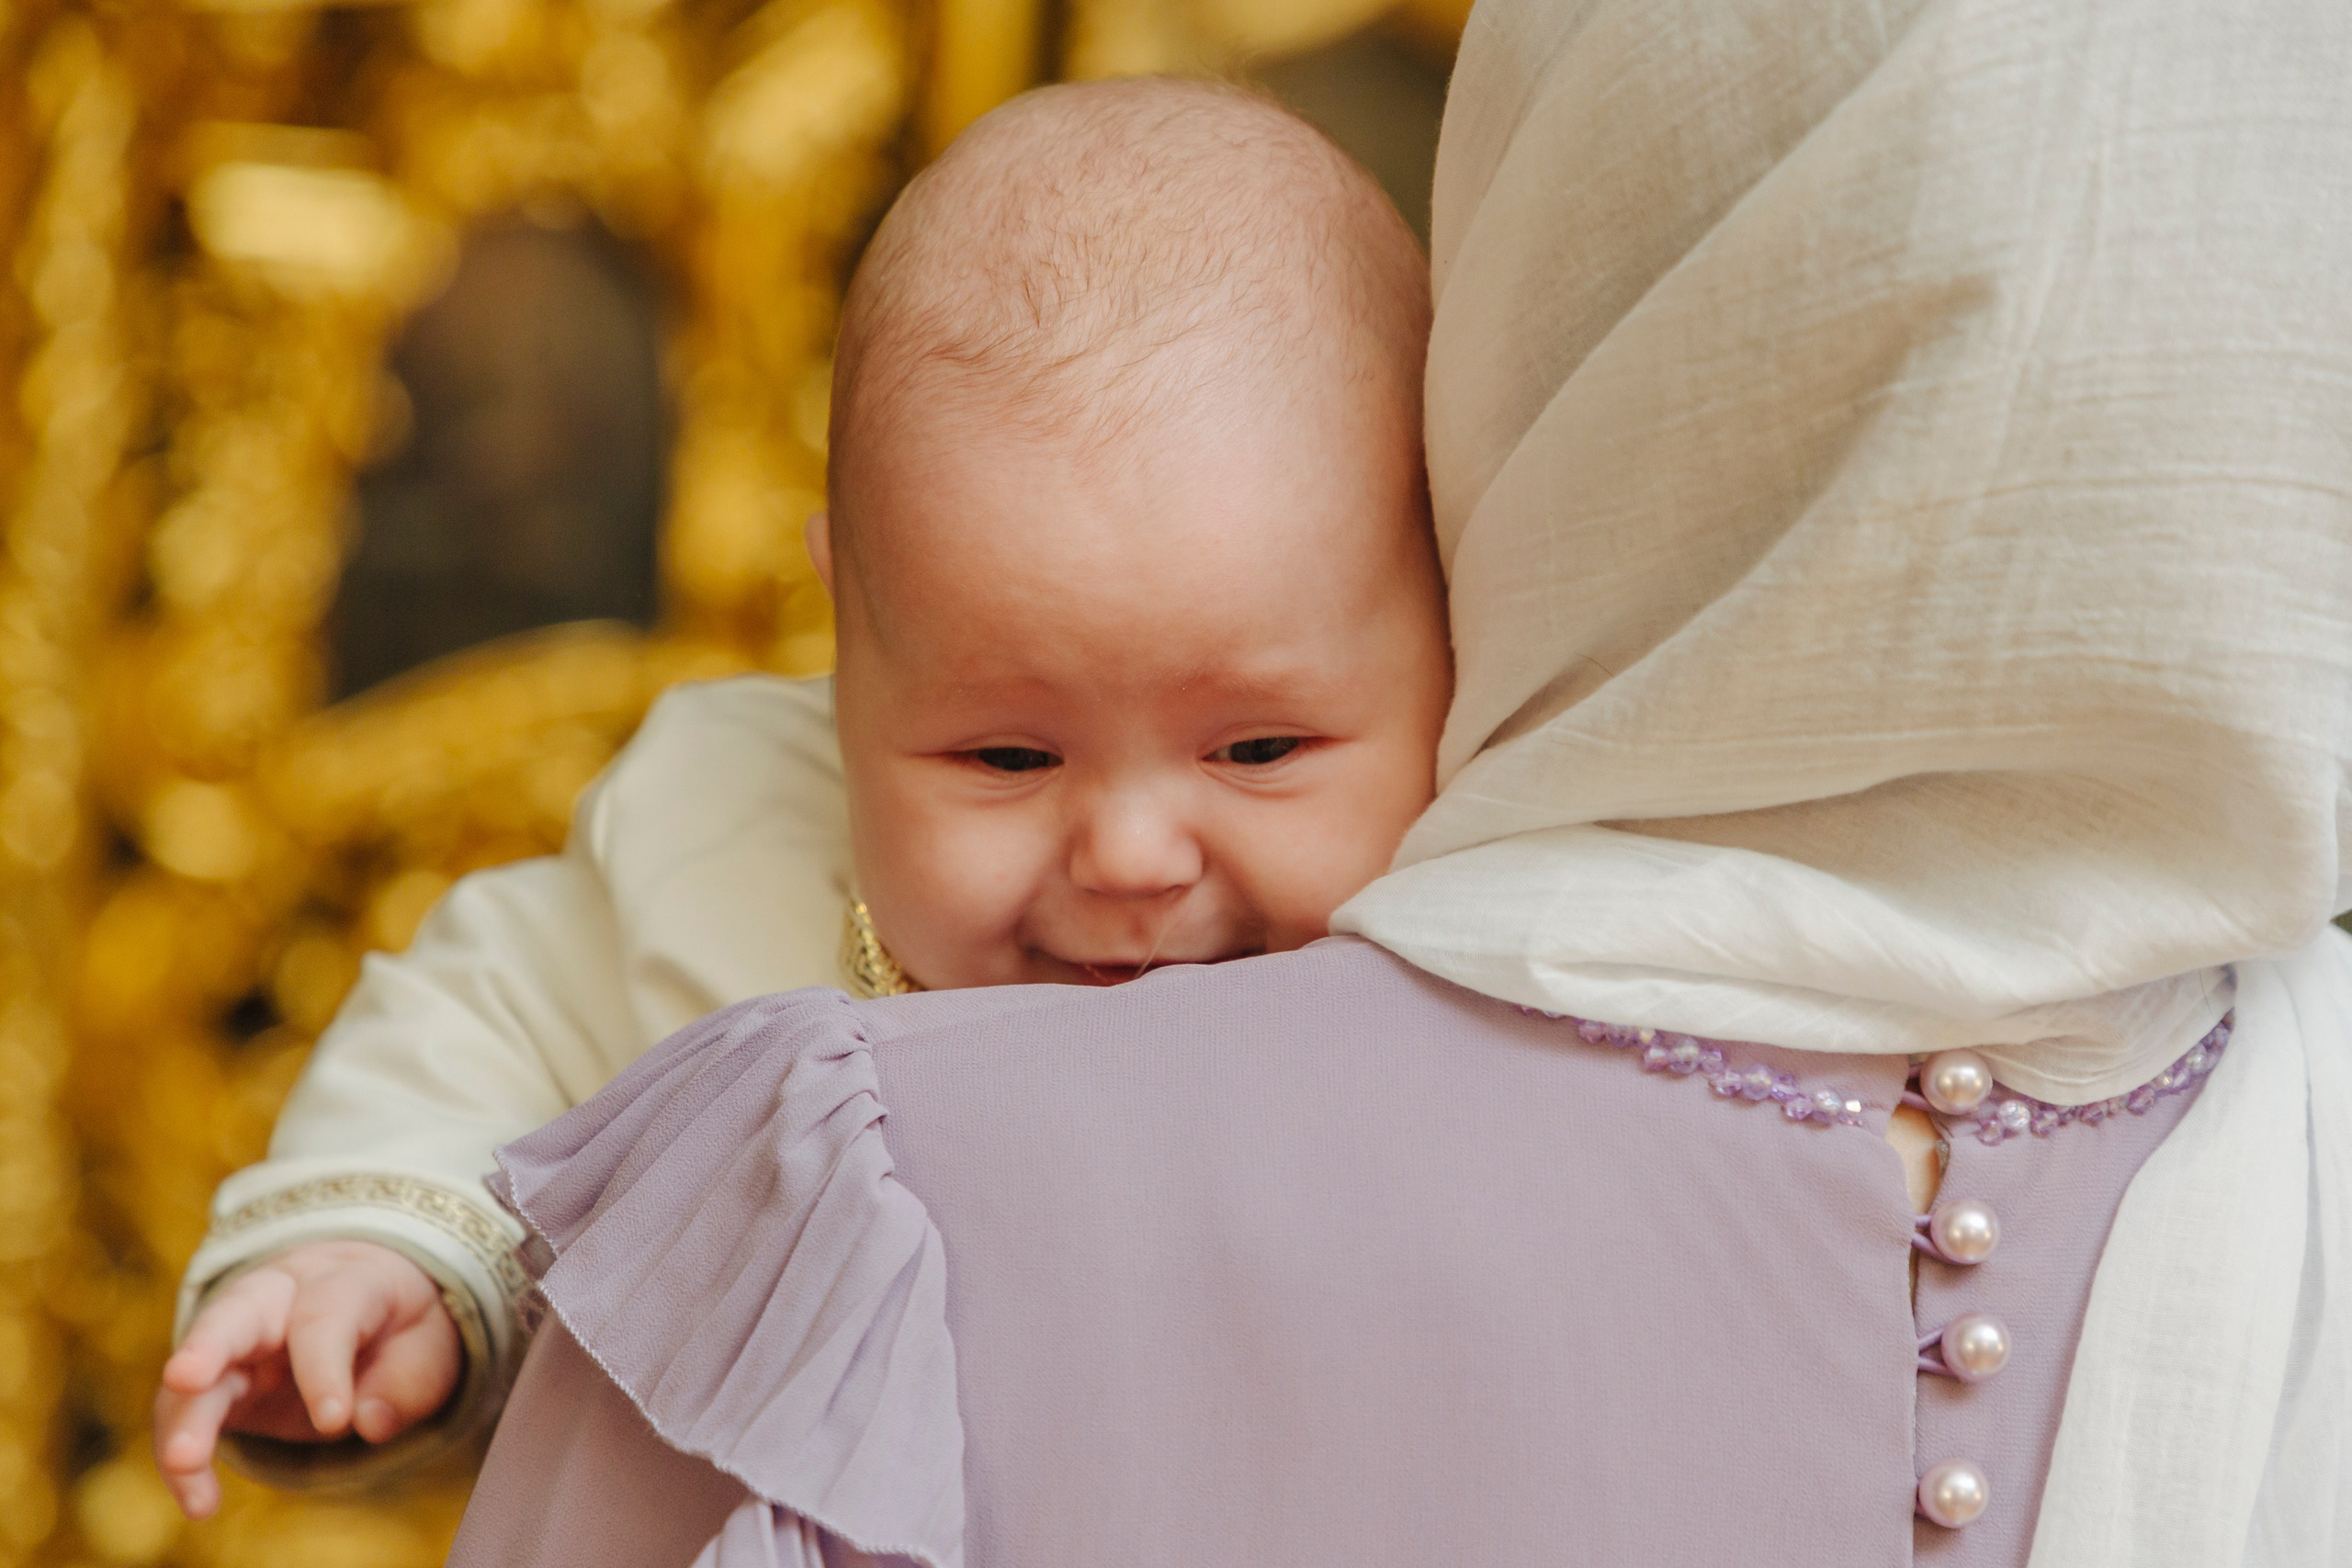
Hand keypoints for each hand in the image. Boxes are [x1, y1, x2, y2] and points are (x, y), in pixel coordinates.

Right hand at [153, 1240, 459, 1518]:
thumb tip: (369, 1422)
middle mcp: (278, 1298)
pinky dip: (182, 1455)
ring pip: (197, 1371)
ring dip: (184, 1420)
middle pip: (235, 1312)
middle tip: (184, 1378)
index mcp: (342, 1280)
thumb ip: (407, 1381)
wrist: (366, 1301)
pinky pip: (184, 1413)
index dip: (324, 1368)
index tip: (333, 1420)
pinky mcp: (214, 1380)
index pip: (325, 1316)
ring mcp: (237, 1337)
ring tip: (184, 1467)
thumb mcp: (428, 1345)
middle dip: (208, 1344)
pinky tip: (198, 1500)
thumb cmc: (399, 1325)